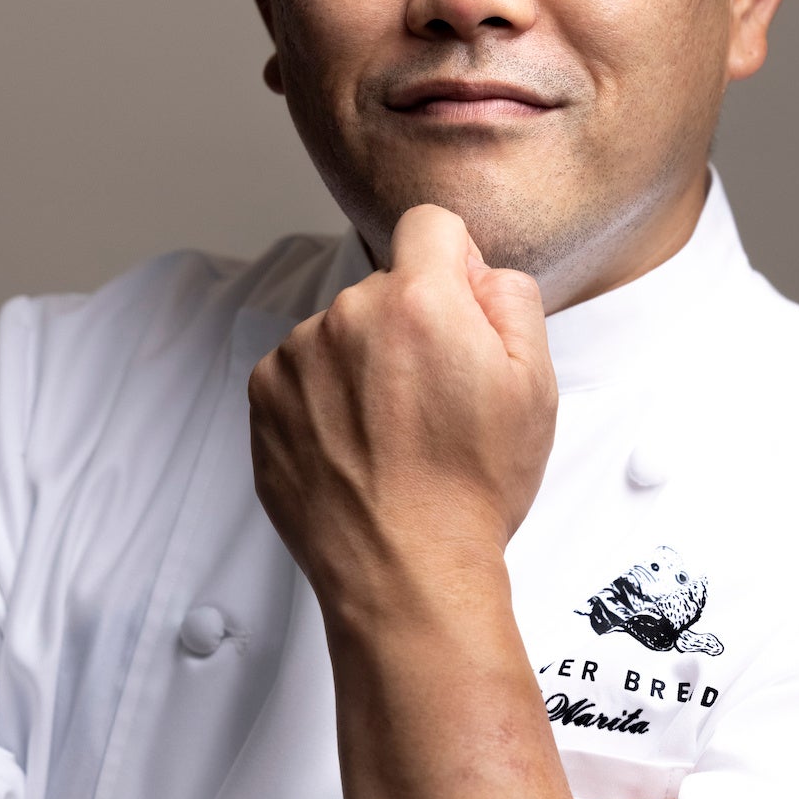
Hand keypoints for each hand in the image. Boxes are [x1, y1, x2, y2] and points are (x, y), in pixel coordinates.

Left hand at [249, 205, 557, 610]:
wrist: (404, 572)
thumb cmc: (473, 488)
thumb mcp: (536, 386)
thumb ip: (512, 298)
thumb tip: (477, 270)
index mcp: (418, 301)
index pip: (429, 226)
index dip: (455, 265)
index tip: (459, 315)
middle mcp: (346, 316)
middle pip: (386, 287)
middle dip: (412, 326)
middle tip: (437, 402)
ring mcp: (296, 358)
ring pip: (341, 332)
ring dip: (364, 364)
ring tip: (394, 435)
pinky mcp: (263, 399)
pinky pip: (302, 373)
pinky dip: (325, 400)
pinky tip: (356, 447)